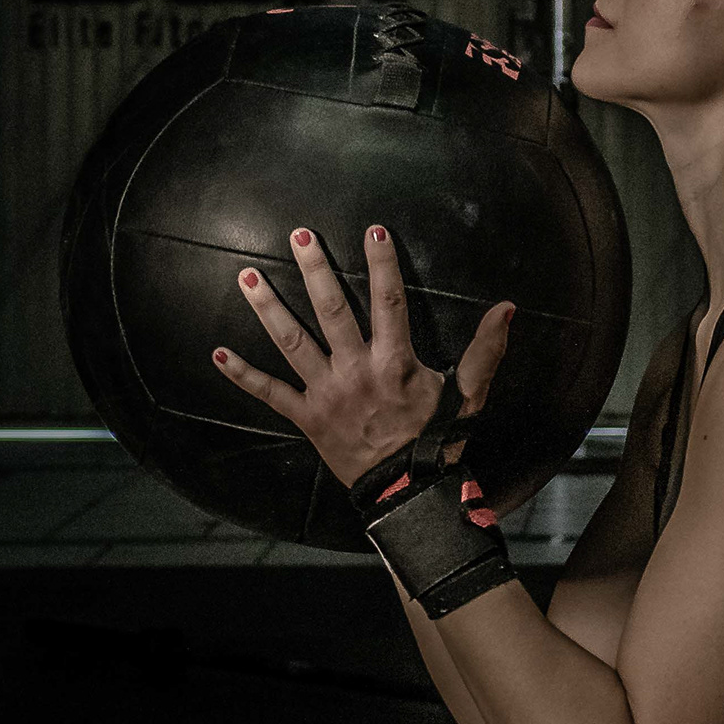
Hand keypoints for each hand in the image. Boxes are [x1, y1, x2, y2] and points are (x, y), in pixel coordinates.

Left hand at [212, 225, 514, 490]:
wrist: (408, 492)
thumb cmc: (438, 441)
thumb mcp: (469, 395)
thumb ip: (486, 350)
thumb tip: (507, 309)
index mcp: (393, 362)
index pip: (388, 301)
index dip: (382, 265)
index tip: (373, 231)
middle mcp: (355, 371)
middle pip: (330, 310)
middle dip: (313, 269)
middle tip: (298, 235)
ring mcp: (326, 393)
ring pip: (291, 342)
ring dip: (268, 308)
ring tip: (247, 276)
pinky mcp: (306, 417)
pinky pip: (269, 394)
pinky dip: (242, 374)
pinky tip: (216, 353)